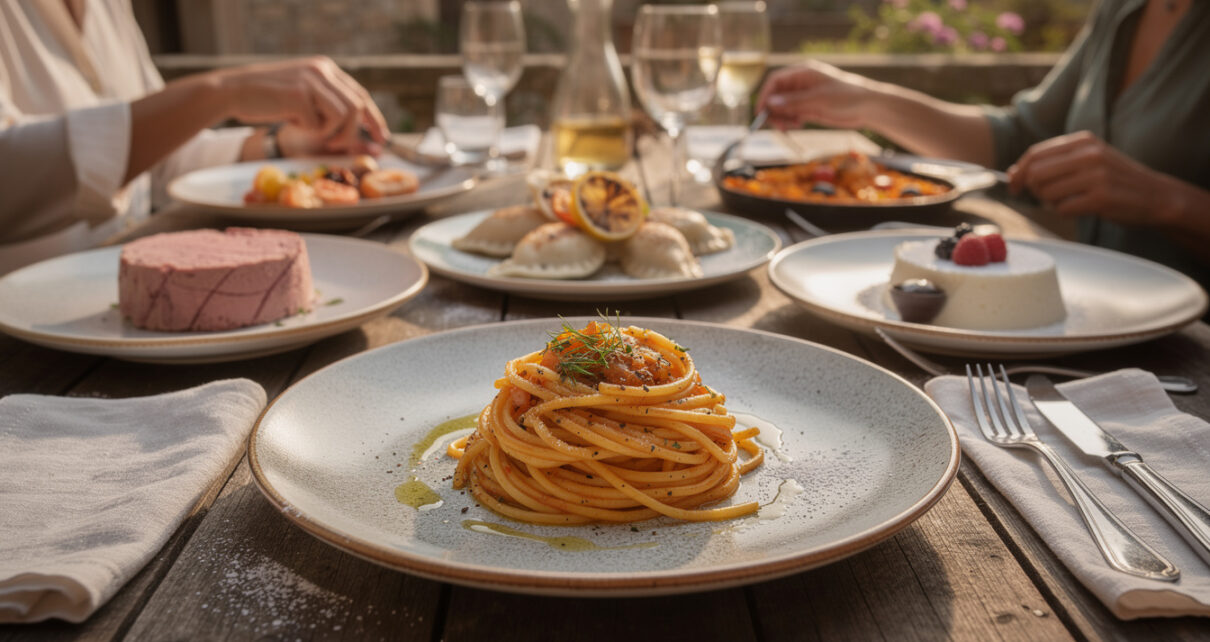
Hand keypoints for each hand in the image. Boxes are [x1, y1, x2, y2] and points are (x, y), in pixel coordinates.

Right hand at [218, 56, 388, 154]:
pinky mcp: (299, 95)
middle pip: (357, 106)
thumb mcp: (303, 94)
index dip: (374, 118)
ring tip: (311, 133)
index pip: (360, 94)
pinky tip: (289, 121)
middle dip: (353, 133)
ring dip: (332, 134)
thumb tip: (358, 130)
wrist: (232, 91)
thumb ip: (327, 104)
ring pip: (344, 116)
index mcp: (325, 68)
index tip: (382, 137)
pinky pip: (317, 124)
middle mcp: (321, 70)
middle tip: (336, 146)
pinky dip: (306, 130)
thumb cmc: (267, 98)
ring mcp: (311, 80)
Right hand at [754, 60, 876, 130]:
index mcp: (803, 73)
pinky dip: (790, 121)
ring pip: (782, 107)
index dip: (766, 95)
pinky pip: (792, 114)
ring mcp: (805, 96)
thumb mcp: (819, 100)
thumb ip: (794, 102)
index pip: (776, 81)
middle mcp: (801, 83)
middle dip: (773, 110)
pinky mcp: (810, 108)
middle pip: (776, 95)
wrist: (868, 107)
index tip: (761, 112)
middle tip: (778, 125)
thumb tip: (770, 103)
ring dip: (781, 117)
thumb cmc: (847, 97)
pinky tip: (798, 125)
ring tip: (791, 126)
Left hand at [1008, 131, 1168, 225]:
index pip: (1035, 154)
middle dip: (1033, 189)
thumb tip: (1012, 173)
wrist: (1156, 195)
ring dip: (1050, 202)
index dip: (1018, 173)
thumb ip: (1053, 163)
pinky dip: (1064, 212)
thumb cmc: (1115, 179)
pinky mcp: (1101, 198)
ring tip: (1069, 200)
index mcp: (1083, 141)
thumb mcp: (1088, 160)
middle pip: (1036, 174)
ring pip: (1047, 193)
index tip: (1014, 186)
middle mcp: (1089, 154)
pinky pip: (1063, 209)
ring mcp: (1096, 175)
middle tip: (1046, 196)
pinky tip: (1080, 208)